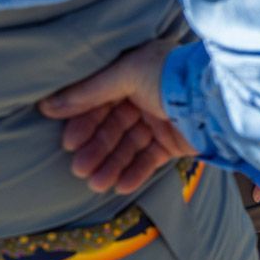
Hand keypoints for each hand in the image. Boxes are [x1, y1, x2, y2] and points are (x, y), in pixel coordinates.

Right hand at [39, 40, 196, 193]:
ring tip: (95, 184)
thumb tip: (48, 105)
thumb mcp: (126, 73)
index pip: (100, 100)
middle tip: (78, 168)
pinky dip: (135, 173)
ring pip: (128, 146)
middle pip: (113, 126)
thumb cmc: (169, 75)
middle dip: (96, 148)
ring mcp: (160, 119)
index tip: (67, 141)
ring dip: (110, 165)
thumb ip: (88, 91)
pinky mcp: (174, 142)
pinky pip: (149, 160)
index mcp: (134, 72)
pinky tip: (120, 186)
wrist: (212, 96)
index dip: (84, 121)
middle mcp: (145, 95)